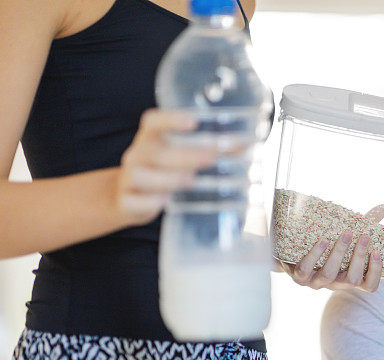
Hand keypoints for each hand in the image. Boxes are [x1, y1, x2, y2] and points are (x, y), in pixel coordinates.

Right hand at [116, 109, 220, 224]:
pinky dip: (148, 202)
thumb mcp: (181, 156)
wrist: (128, 196)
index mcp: (150, 138)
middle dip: (184, 155)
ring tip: (190, 180)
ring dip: (166, 178)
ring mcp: (128, 178)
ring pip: (140, 176)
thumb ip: (210, 150)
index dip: (171, 119)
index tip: (192, 122)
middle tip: (210, 159)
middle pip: (154, 151)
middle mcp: (137, 155)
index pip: (153, 122)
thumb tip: (244, 145)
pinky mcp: (126, 201)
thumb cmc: (164, 171)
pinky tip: (165, 202)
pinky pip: (132, 201)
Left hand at [280, 204, 383, 291]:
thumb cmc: (328, 244)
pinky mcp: (299, 277)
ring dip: (338, 253)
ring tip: (345, 233)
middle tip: (363, 236)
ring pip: (329, 274)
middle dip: (359, 257)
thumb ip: (367, 223)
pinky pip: (306, 269)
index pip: (370, 286)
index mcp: (350, 278)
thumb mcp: (348, 236)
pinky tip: (323, 240)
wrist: (294, 252)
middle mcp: (336, 284)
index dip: (375, 272)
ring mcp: (317, 283)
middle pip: (352, 280)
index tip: (377, 251)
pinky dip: (315, 254)